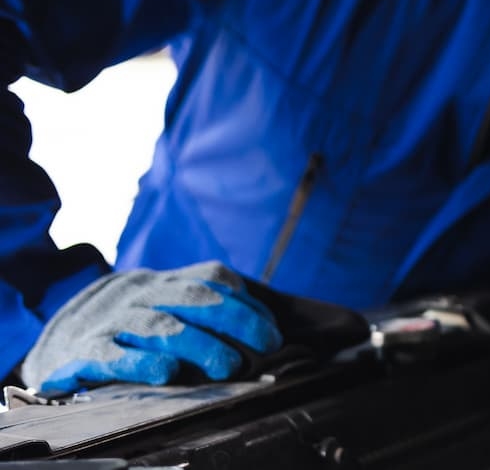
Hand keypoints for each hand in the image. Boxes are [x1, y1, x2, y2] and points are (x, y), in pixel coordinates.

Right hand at [20, 261, 281, 394]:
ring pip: (160, 326)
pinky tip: (167, 373)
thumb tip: (265, 333)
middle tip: (266, 346)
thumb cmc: (126, 333)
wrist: (53, 346)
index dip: (246, 303)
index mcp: (162, 282)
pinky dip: (142, 363)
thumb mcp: (163, 309)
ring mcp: (110, 320)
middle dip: (236, 320)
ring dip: (199, 345)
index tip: (273, 332)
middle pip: (193, 297)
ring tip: (228, 366)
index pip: (212, 278)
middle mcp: (139, 294)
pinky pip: (114, 355)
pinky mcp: (84, 351)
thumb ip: (204, 313)